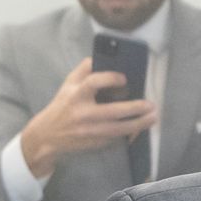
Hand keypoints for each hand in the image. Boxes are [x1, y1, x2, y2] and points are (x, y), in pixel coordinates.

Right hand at [20, 58, 156, 176]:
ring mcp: (90, 131)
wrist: (47, 136)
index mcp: (75, 95)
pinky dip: (131, 133)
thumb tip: (102, 57)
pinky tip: (142, 128)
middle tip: (151, 104)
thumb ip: (84, 70)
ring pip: (119, 129)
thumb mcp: (68, 85)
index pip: (93, 83)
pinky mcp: (95, 143)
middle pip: (113, 111)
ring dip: (139, 124)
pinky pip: (118, 138)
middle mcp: (83, 114)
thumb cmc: (62, 106)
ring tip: (153, 117)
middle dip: (135, 108)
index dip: (111, 78)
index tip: (124, 78)